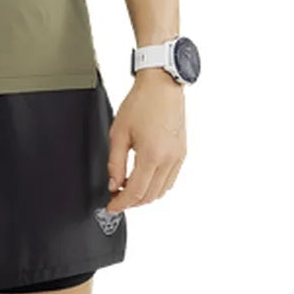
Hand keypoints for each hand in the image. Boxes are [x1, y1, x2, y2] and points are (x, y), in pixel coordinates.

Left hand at [105, 70, 187, 213]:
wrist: (162, 86)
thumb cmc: (141, 103)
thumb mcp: (118, 133)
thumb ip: (114, 163)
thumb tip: (114, 184)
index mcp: (152, 155)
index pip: (136, 192)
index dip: (121, 203)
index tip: (112, 206)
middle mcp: (169, 159)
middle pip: (150, 196)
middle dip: (132, 202)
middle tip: (117, 198)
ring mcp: (178, 157)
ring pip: (162, 191)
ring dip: (145, 196)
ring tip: (128, 189)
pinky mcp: (182, 153)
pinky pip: (171, 180)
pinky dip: (157, 186)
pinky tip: (144, 179)